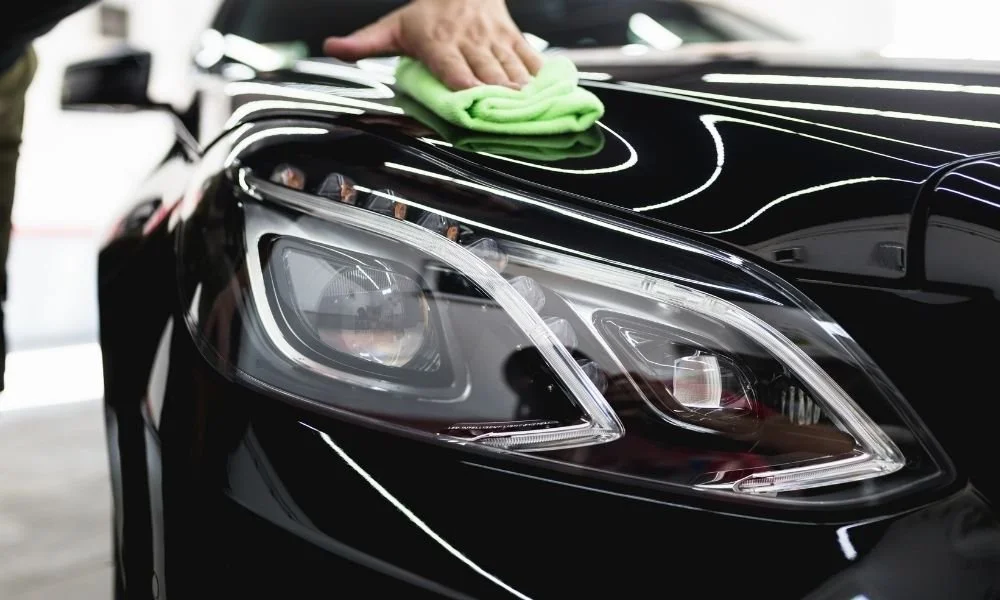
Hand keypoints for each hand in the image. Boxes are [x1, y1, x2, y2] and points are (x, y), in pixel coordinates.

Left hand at [323, 0, 542, 90]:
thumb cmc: (428, 11)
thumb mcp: (393, 26)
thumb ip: (364, 43)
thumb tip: (333, 48)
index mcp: (439, 42)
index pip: (454, 70)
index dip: (465, 89)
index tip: (473, 107)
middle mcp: (469, 39)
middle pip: (487, 72)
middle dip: (498, 96)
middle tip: (506, 119)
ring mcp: (493, 37)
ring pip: (510, 66)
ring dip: (520, 89)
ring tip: (527, 110)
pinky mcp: (512, 35)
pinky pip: (528, 55)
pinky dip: (537, 75)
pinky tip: (544, 92)